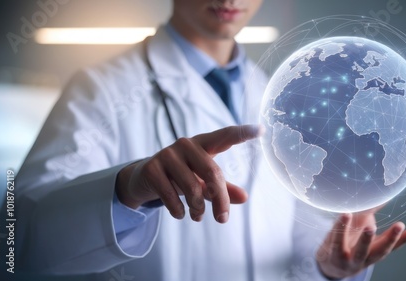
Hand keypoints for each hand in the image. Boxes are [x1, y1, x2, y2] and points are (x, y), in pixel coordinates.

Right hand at [116, 125, 261, 222]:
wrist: (143, 178)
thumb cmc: (180, 176)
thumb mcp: (202, 181)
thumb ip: (223, 188)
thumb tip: (245, 197)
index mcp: (202, 144)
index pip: (225, 136)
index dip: (243, 132)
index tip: (262, 129)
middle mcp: (185, 145)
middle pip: (212, 173)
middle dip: (220, 200)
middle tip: (222, 219)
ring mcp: (167, 154)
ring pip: (192, 188)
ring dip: (198, 209)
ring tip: (197, 216)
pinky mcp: (151, 168)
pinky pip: (171, 196)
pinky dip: (179, 211)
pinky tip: (180, 214)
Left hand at [316, 206, 405, 278]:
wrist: (329, 264)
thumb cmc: (349, 244)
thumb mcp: (361, 232)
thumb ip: (369, 216)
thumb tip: (382, 194)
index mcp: (374, 252)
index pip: (392, 246)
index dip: (405, 239)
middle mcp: (364, 258)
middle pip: (380, 251)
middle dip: (390, 239)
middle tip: (399, 225)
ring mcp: (349, 259)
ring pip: (359, 250)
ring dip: (366, 239)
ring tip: (371, 225)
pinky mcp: (332, 254)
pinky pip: (336, 241)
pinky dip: (341, 228)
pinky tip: (345, 214)